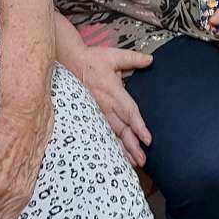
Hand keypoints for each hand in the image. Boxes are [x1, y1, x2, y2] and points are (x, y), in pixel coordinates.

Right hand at [67, 45, 153, 166]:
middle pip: (122, 129)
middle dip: (132, 146)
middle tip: (143, 160)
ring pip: (112, 134)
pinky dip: (110, 144)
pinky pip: (102, 132)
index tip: (147, 139)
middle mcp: (106, 105)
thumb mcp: (114, 56)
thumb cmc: (92, 60)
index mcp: (113, 92)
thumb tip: (150, 60)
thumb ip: (133, 59)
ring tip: (133, 163)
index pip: (129, 112)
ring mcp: (97, 112)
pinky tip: (116, 155)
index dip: (139, 126)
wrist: (69, 62)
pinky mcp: (92, 114)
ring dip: (122, 149)